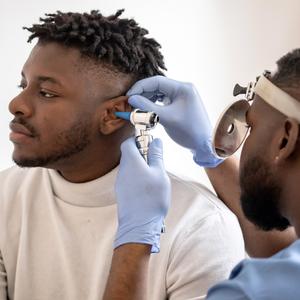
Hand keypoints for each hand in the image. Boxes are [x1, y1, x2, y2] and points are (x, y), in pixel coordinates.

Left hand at [114, 137, 170, 252]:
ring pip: (130, 167)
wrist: (139, 225)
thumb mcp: (159, 173)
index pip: (128, 143)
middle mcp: (122, 170)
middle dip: (142, 154)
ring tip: (154, 177)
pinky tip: (147, 188)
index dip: (138, 140)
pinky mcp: (121, 192)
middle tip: (156, 162)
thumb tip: (156, 141)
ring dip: (141, 167)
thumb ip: (156, 155)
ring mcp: (120, 182)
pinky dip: (137, 177)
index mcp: (131, 162)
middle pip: (129, 155)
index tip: (150, 144)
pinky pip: (129, 178)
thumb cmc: (151, 198)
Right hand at [127, 76, 223, 167]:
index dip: (140, 87)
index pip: (156, 81)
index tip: (129, 96)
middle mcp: (183, 89)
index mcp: (182, 88)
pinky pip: (163, 100)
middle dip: (143, 94)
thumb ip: (147, 107)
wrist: (204, 144)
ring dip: (147, 100)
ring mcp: (182, 96)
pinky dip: (154, 105)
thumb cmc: (189, 131)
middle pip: (157, 86)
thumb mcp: (166, 118)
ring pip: (159, 93)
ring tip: (137, 108)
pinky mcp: (180, 104)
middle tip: (130, 103)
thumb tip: (131, 99)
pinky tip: (146, 111)